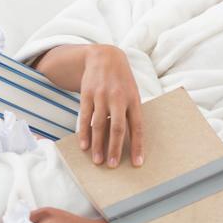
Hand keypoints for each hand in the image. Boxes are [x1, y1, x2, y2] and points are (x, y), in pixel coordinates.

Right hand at [79, 45, 143, 167]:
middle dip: (115, 148)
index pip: (137, 127)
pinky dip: (84, 132)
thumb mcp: (132, 92)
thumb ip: (131, 113)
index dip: (138, 146)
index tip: (137, 163)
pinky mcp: (87, 94)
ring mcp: (101, 96)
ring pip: (99, 125)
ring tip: (97, 160)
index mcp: (133, 100)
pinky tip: (84, 145)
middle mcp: (118, 98)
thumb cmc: (122, 80)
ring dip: (98, 145)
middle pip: (117, 128)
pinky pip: (85, 117)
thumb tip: (131, 139)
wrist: (104, 56)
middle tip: (113, 165)